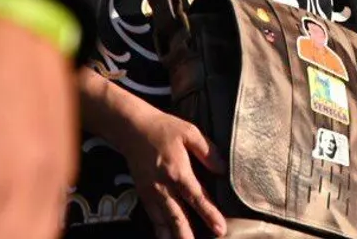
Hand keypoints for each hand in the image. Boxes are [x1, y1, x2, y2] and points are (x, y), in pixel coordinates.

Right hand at [107, 103, 228, 238]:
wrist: (132, 129)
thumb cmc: (165, 129)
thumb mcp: (190, 133)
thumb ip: (208, 152)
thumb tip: (224, 171)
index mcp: (177, 171)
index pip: (196, 198)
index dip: (209, 215)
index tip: (220, 229)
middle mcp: (162, 186)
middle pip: (178, 217)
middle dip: (189, 235)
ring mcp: (150, 193)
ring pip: (163, 222)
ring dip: (174, 236)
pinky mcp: (142, 194)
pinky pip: (152, 218)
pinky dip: (160, 231)